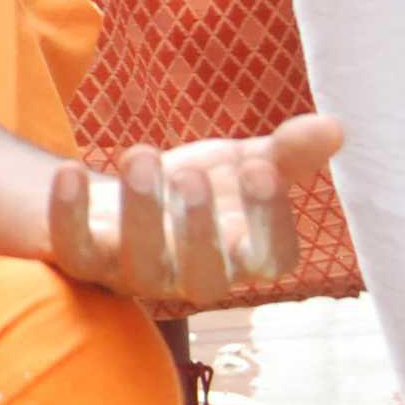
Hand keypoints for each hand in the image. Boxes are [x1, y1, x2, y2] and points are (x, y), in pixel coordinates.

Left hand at [46, 115, 339, 309]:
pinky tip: (69, 170)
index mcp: (241, 256)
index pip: (271, 259)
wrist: (122, 198)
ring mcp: (135, 275)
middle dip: (199, 230)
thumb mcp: (240, 163)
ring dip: (139, 212)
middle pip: (203, 278)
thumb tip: (335, 127)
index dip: (271, 222)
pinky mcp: (84, 260)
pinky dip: (69, 215)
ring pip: (138, 268)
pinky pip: (74, 252)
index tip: (263, 169)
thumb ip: (285, 152)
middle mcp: (191, 277)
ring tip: (141, 153)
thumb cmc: (194, 187)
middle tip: (193, 175)